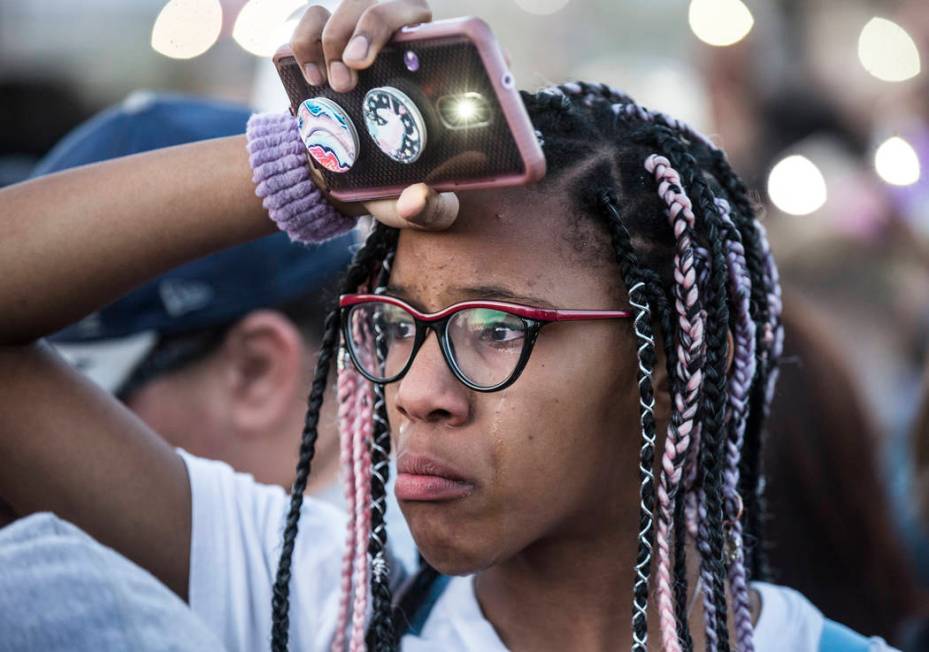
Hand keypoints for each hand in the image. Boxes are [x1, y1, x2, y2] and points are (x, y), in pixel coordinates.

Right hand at [291, 1, 458, 230]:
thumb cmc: (389, 186)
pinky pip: (312, 17)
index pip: (459, 37)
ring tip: (333, 83)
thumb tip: (418, 199)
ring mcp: (364, 42)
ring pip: (353, 3)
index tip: (433, 59)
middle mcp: (405, 49)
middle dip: (373, 24)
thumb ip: (427, 208)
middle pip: (397, 5)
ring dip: (337, 35)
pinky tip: (309, 75)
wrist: (337, 180)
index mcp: (440, 80)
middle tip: (354, 66)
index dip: (455, 36)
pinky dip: (305, 40)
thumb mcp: (414, 206)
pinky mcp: (326, 44)